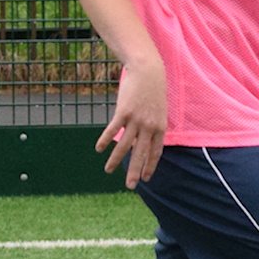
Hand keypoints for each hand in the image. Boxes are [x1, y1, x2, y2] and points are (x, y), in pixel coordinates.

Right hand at [98, 59, 167, 186]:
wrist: (148, 72)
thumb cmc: (153, 91)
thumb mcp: (158, 110)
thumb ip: (152, 126)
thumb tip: (142, 139)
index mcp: (159, 127)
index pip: (155, 152)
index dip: (150, 165)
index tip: (146, 178)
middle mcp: (148, 126)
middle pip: (140, 153)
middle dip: (135, 171)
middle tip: (130, 186)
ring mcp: (135, 120)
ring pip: (124, 145)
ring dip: (115, 159)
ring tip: (109, 171)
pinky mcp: (123, 112)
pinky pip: (113, 130)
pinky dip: (105, 140)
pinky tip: (99, 149)